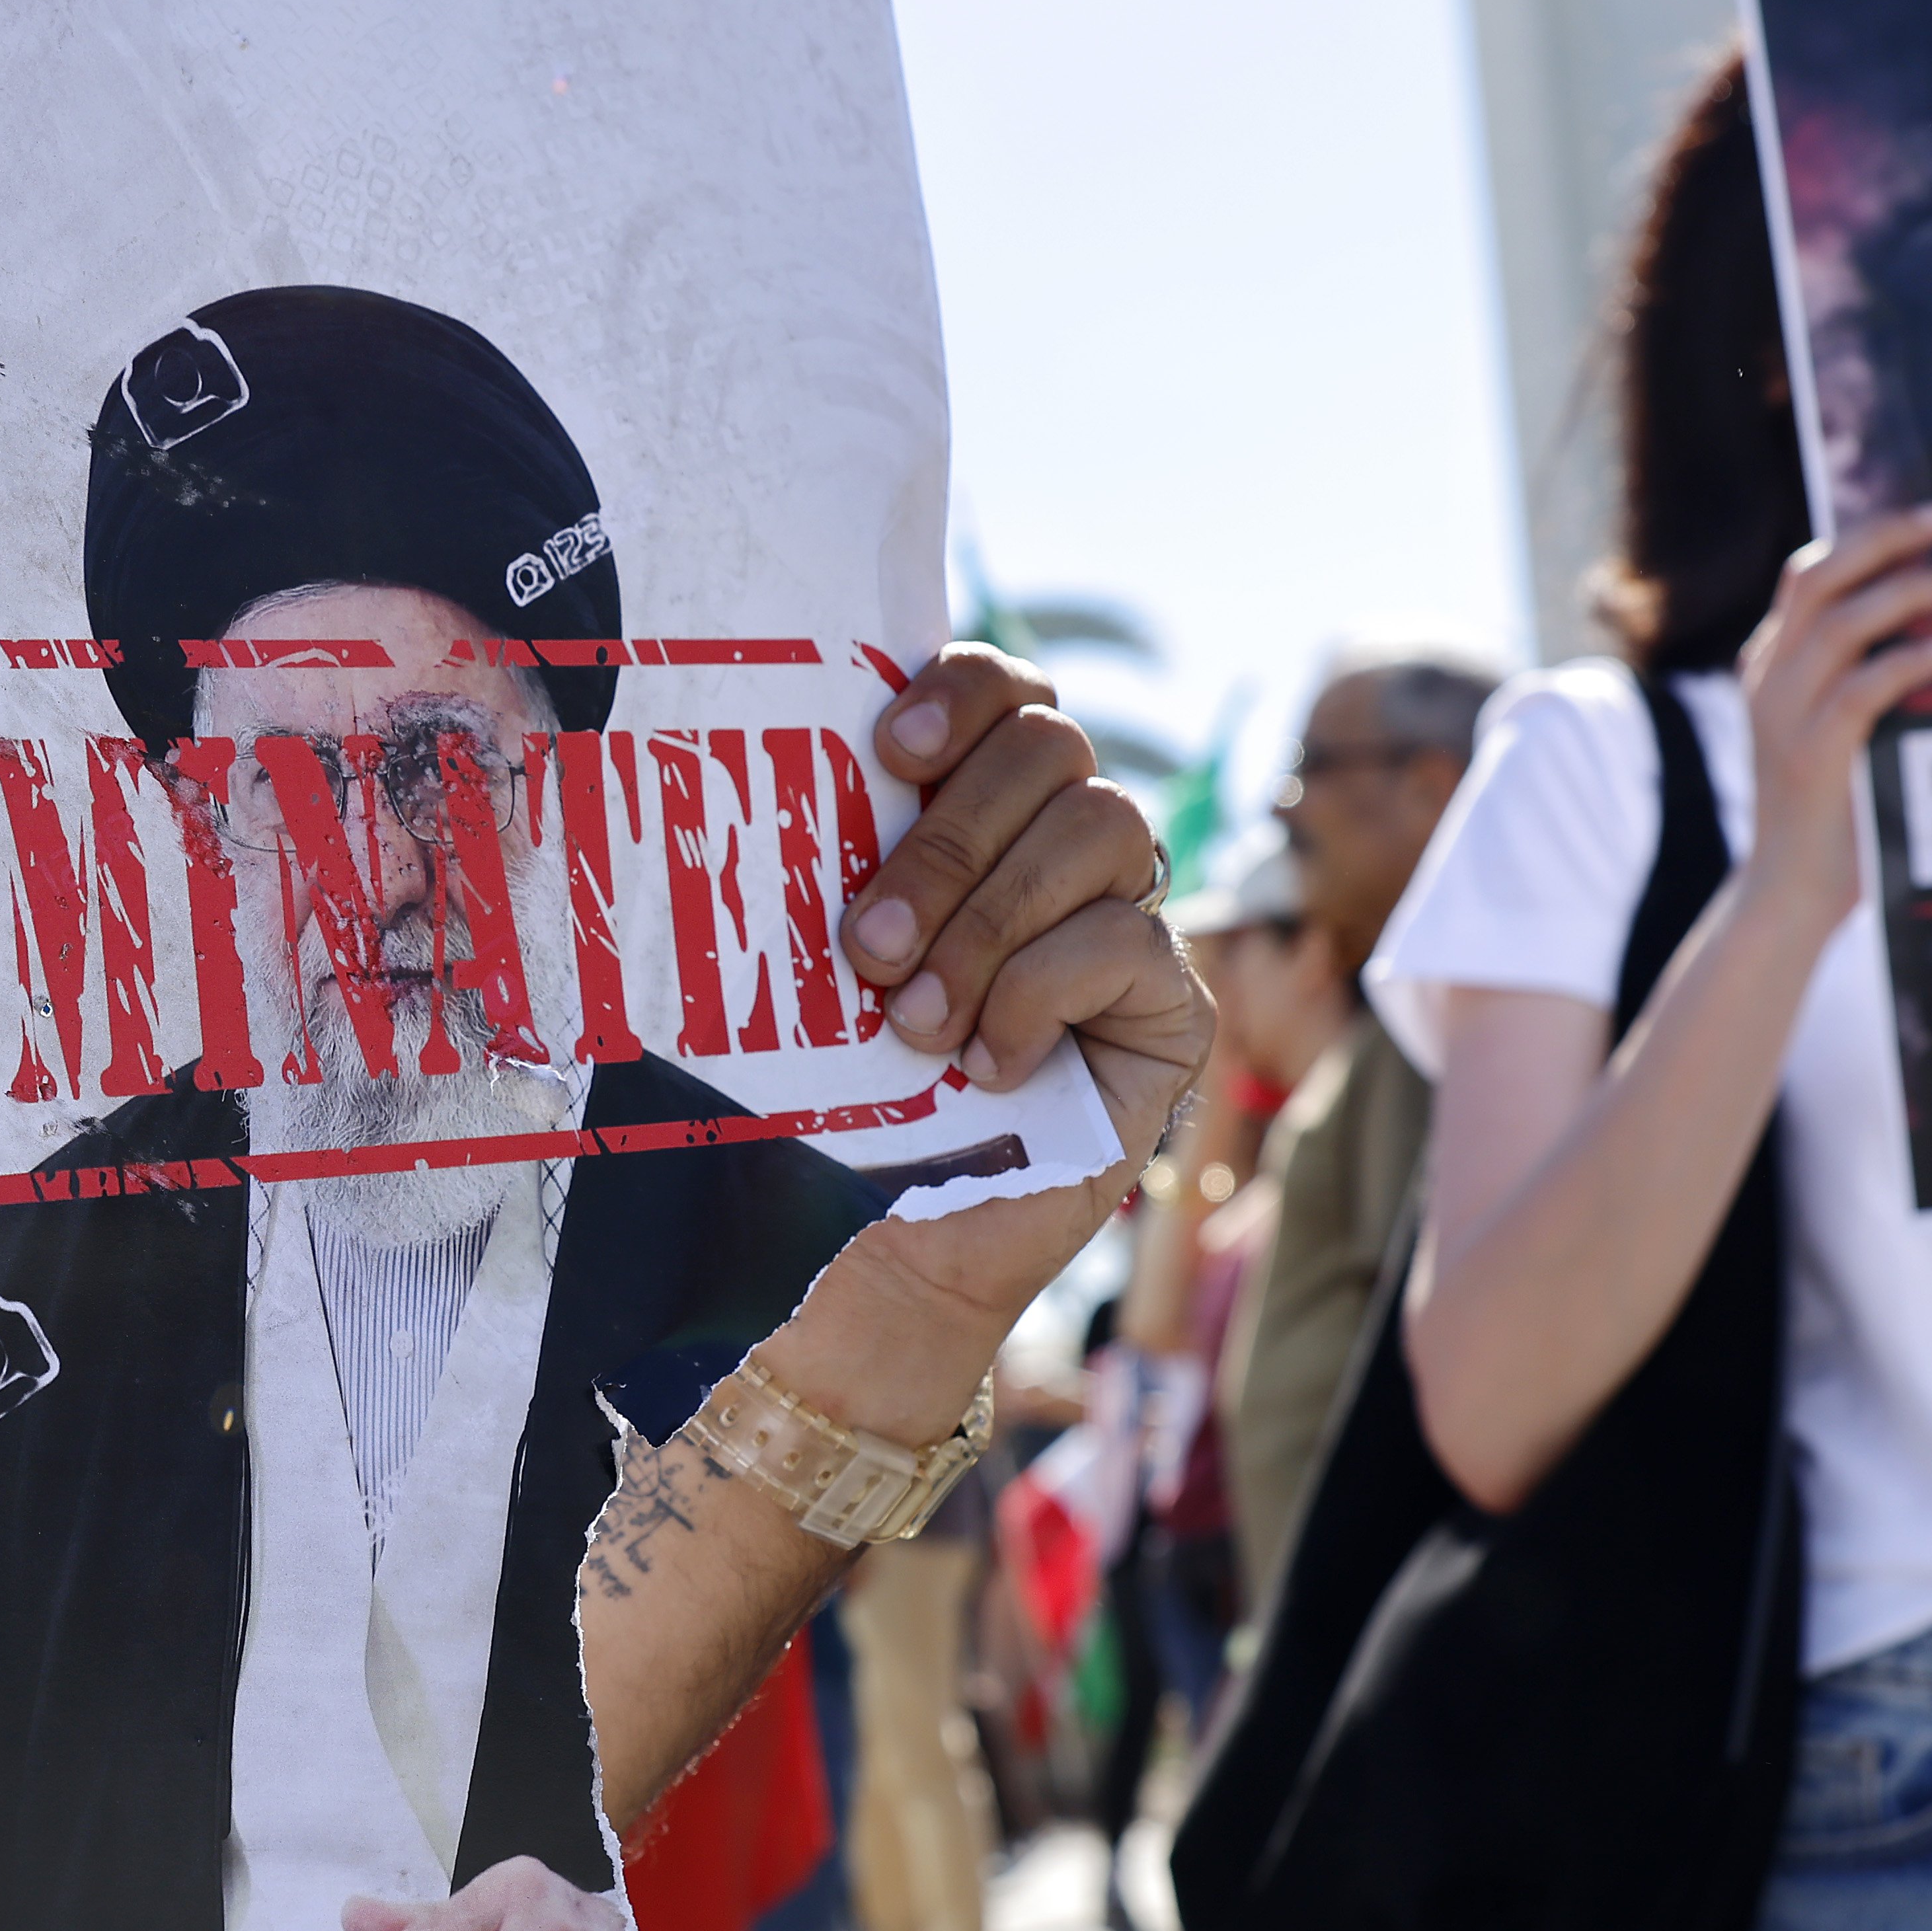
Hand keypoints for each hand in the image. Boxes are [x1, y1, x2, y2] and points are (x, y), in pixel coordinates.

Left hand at [819, 645, 1219, 1405]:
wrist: (884, 1240)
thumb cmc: (837, 1094)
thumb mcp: (816, 963)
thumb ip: (828, 864)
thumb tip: (763, 766)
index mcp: (979, 809)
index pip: (1007, 690)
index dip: (963, 692)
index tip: (887, 752)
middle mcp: (1064, 846)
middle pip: (1053, 746)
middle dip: (949, 842)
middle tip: (867, 948)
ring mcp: (1127, 918)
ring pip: (1101, 828)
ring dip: (989, 923)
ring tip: (913, 1023)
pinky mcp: (1168, 1004)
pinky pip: (1125, 939)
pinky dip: (1037, 996)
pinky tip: (983, 1065)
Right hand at [1731, 509, 1931, 932]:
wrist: (1788, 894)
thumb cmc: (1834, 812)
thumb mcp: (1839, 729)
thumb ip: (1865, 678)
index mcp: (1770, 663)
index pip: (1809, 572)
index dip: (1869, 537)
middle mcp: (1767, 676)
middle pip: (1818, 575)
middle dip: (1886, 538)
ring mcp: (1782, 714)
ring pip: (1841, 621)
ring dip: (1911, 591)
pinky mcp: (1810, 754)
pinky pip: (1862, 688)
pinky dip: (1912, 661)